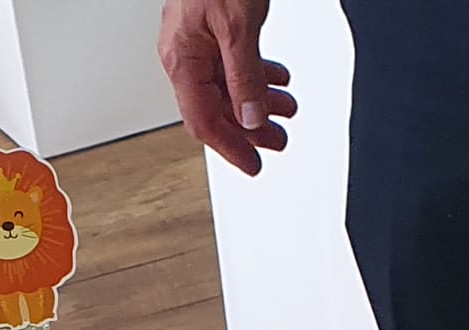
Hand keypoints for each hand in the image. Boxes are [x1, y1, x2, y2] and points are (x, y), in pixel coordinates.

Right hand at [158, 0, 298, 174]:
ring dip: (258, 102)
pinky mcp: (214, 25)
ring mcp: (199, 40)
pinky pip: (234, 62)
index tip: (254, 164)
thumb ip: (244, 76)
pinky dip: (257, 75)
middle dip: (250, 128)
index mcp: (182, 58)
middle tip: (278, 143)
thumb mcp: (239, 28)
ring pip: (228, 85)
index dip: (230, 147)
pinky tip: (277, 81)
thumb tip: (249, 118)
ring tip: (286, 112)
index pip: (204, 120)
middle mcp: (186, 53)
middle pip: (217, 107)